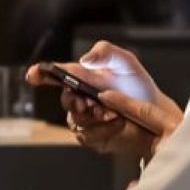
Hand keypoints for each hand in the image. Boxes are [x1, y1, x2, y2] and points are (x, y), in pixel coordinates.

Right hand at [26, 42, 181, 163]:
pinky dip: (104, 129)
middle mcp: (78, 98)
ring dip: (94, 117)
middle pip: (65, 101)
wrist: (156, 115)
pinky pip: (89, 136)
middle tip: (89, 102)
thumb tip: (85, 60)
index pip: (53, 75)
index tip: (34, 75)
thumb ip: (107, 53)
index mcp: (80, 78)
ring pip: (76, 120)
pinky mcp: (92, 137)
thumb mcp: (126, 63)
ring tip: (112, 113)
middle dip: (76, 101)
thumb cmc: (138, 88)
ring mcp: (83, 119)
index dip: (40, 74)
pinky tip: (116, 122)